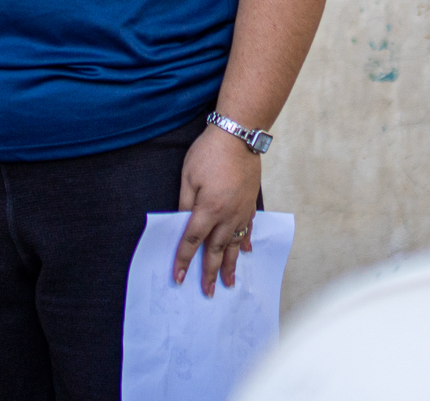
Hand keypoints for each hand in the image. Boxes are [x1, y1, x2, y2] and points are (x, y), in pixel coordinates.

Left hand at [173, 125, 260, 296]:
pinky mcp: (250, 204)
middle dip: (209, 273)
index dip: (184, 260)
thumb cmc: (209, 153)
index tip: (179, 278)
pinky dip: (244, 244)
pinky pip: (247, 230)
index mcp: (208, 209)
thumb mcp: (188, 176)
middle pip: (215, 249)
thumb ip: (185, 203)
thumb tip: (182, 224)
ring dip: (230, 266)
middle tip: (207, 292)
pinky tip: (245, 254)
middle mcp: (227, 215)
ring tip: (229, 284)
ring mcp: (242, 211)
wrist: (239, 136)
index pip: (192, 241)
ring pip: (234, 245)